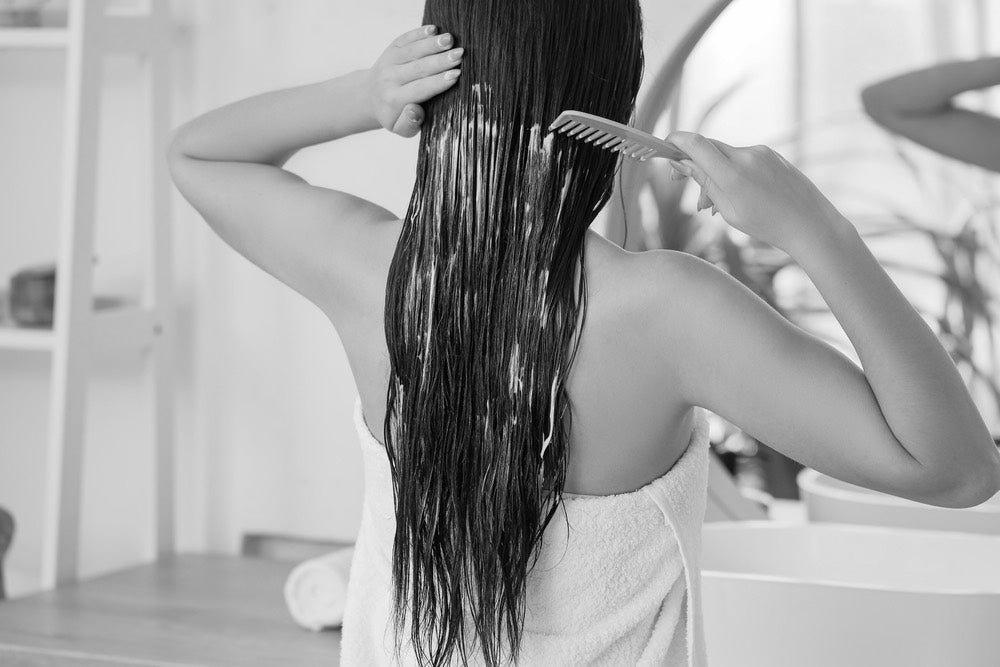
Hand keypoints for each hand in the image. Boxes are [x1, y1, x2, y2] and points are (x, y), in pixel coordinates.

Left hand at [364, 25, 463, 137]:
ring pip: (413, 51)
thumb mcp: (400, 128)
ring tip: (450, 39)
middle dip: (440, 61)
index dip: (439, 81)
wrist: (370, 96)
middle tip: (459, 55)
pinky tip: (434, 29)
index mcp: (394, 100)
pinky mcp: (391, 49)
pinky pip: (405, 39)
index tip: (456, 75)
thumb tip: (415, 110)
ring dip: (432, 44)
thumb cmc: (393, 114)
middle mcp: (390, 79)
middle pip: (418, 68)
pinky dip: (418, 33)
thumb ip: (409, 124)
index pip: (420, 89)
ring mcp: (389, 62)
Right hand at [665, 131, 847, 253]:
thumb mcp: (730, 210)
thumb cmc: (769, 225)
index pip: (695, 144)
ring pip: (724, 155)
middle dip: (692, 163)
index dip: (675, 142)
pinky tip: (736, 195)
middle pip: (707, 147)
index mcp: (733, 174)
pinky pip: (742, 158)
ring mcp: (761, 153)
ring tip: (713, 204)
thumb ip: (705, 183)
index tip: (664, 149)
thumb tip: (683, 164)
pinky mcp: (771, 155)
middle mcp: (747, 156)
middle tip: (681, 181)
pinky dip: (732, 173)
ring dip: (713, 173)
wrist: (811, 224)